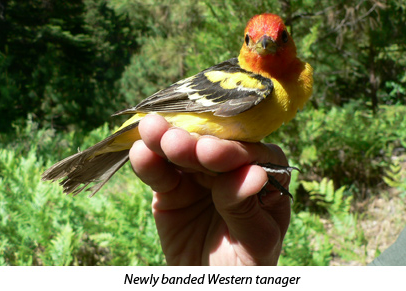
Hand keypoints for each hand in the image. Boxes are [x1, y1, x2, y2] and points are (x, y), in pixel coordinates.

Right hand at [129, 114, 291, 264]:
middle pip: (212, 146)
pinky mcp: (172, 188)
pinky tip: (139, 152)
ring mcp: (199, 176)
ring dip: (165, 140)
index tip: (209, 152)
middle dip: (192, 142)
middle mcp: (231, 168)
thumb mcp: (255, 242)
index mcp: (265, 175)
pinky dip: (148, 162)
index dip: (231, 150)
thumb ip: (248, 209)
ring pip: (183, 152)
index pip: (251, 154)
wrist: (211, 285)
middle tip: (174, 142)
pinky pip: (160, 173)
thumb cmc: (245, 266)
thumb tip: (254, 174)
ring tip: (151, 130)